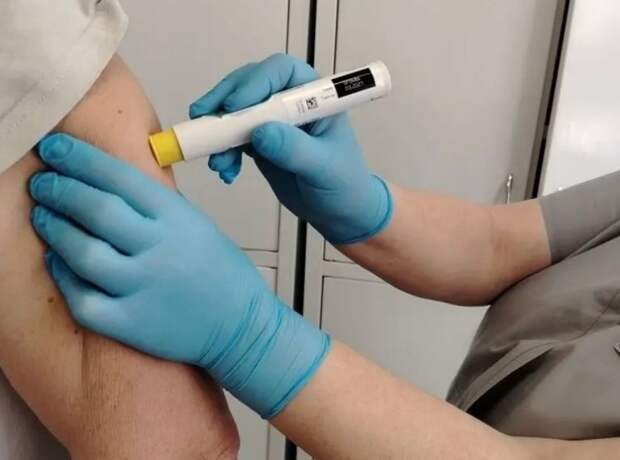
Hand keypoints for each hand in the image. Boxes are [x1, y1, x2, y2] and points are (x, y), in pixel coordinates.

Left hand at [29, 133, 329, 418]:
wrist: (241, 326)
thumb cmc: (221, 274)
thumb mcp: (197, 224)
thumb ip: (156, 204)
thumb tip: (105, 181)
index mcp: (179, 219)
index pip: (120, 177)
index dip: (79, 158)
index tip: (55, 147)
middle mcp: (160, 250)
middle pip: (95, 210)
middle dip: (59, 189)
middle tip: (42, 182)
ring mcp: (145, 288)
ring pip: (82, 253)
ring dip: (53, 229)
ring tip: (42, 215)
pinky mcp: (133, 324)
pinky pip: (83, 300)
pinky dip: (62, 277)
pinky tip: (56, 261)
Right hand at [189, 53, 392, 244]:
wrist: (339, 213)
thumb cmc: (344, 185)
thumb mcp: (324, 168)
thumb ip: (294, 150)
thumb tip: (260, 132)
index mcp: (316, 96)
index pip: (281, 72)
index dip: (255, 82)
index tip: (235, 107)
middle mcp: (291, 102)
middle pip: (249, 85)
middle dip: (223, 101)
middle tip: (202, 119)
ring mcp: (273, 121)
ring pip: (235, 112)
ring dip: (219, 132)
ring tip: (217, 162)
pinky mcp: (259, 142)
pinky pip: (232, 138)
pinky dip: (223, 152)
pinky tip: (226, 171)